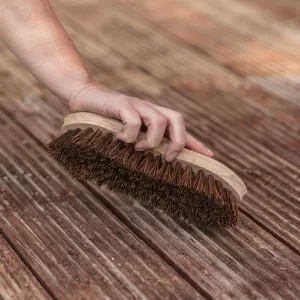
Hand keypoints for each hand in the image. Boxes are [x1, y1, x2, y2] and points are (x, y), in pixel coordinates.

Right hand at [69, 82, 213, 160]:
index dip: (195, 143)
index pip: (180, 128)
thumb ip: (141, 141)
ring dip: (151, 140)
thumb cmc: (109, 118)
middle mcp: (150, 109)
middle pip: (177, 119)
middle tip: (169, 158)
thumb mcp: (129, 131)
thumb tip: (154, 160)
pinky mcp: (121, 103)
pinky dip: (129, 134)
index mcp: (154, 116)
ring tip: (139, 148)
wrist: (86, 95)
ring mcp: (136, 105)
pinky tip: (121, 138)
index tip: (210, 157)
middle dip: (178, 141)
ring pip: (158, 120)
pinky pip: (133, 119)